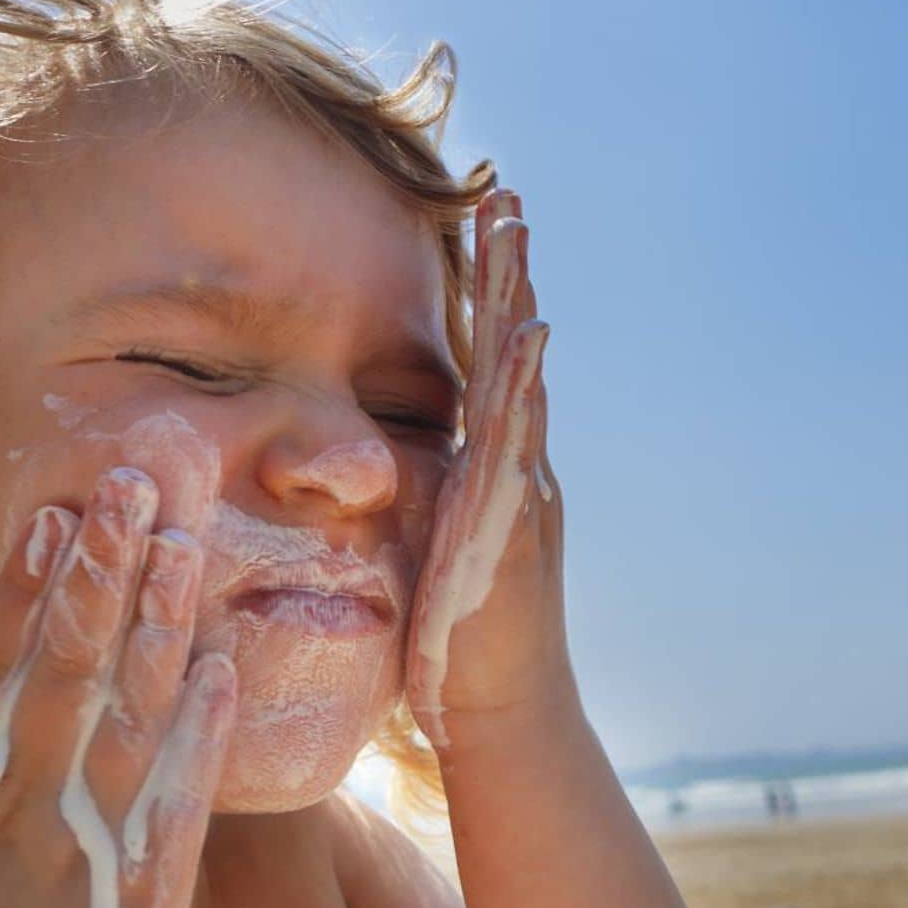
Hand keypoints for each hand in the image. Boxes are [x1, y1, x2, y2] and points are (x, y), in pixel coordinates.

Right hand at [0, 465, 236, 907]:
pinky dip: (205, 732)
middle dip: (100, 570)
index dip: (19, 585)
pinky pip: (181, 797)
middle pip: (67, 664)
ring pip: (131, 713)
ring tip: (186, 547)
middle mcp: (15, 803)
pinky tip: (226, 669)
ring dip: (160, 624)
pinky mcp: (142, 896)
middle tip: (136, 486)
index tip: (50, 515)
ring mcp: (83, 845)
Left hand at [405, 187, 575, 754]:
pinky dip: (526, 382)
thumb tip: (380, 468)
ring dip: (517, 300)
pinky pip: (521, 439)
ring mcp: (522, 490)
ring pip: (521, 379)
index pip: (484, 368)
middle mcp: (516, 467)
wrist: (500, 714)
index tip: (480, 227)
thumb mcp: (428, 551)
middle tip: (504, 193)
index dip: (484, 298)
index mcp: (490, 469)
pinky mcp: (515, 523)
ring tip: (515, 231)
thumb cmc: (453, 643)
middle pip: (510, 351)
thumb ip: (418, 501)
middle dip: (507, 271)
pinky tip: (528, 332)